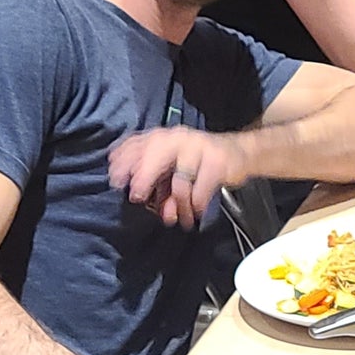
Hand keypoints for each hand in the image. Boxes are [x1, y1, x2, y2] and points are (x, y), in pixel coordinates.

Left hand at [108, 126, 249, 228]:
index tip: (116, 181)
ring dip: (175, 202)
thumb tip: (135, 196)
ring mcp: (199, 148)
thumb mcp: (169, 166)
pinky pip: (200, 188)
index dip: (123, 161)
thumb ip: (151, 177)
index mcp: (162, 137)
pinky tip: (194, 210)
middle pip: (154, 155)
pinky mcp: (217, 161)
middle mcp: (178, 138)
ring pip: (179, 179)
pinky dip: (195, 203)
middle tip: (136, 198)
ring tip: (172, 217)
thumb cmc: (198, 162)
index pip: (137, 144)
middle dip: (143, 178)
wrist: (238, 152)